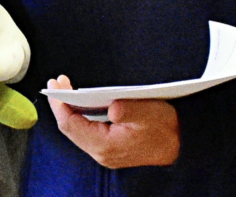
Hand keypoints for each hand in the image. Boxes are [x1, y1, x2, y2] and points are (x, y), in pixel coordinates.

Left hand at [46, 76, 179, 167]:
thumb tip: (112, 108)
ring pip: (77, 130)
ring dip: (70, 109)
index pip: (71, 126)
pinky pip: (86, 131)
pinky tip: (80, 101)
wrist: (181, 144)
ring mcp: (105, 152)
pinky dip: (80, 114)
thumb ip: (128, 110)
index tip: (54, 87)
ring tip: (65, 89)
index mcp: (106, 146)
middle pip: (70, 128)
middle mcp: (102, 152)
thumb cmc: (165, 128)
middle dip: (61, 104)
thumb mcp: (149, 113)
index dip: (59, 106)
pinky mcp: (109, 147)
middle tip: (57, 82)